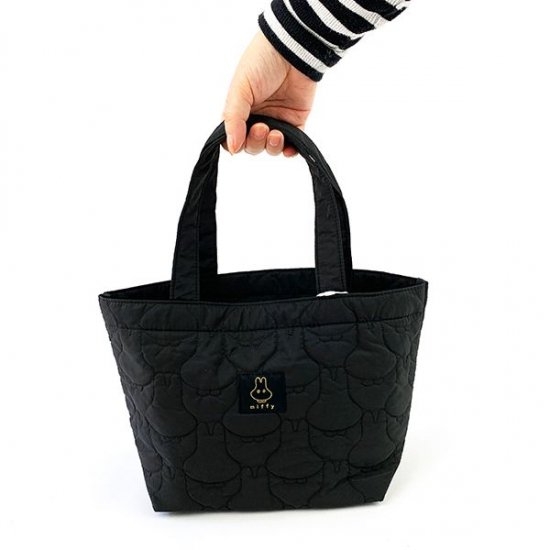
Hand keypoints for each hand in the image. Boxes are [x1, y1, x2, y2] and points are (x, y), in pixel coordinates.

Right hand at [223, 31, 316, 156]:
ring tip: (275, 133)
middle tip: (261, 127)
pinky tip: (287, 148)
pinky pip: (292, 145)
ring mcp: (277, 121)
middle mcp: (257, 118)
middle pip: (252, 146)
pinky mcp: (296, 123)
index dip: (235, 144)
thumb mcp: (240, 89)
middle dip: (255, 142)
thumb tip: (231, 148)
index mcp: (240, 111)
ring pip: (271, 148)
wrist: (293, 50)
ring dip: (271, 146)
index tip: (238, 140)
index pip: (233, 138)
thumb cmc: (262, 62)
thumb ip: (233, 118)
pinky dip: (289, 151)